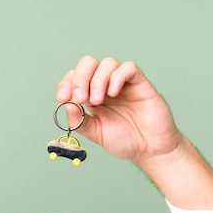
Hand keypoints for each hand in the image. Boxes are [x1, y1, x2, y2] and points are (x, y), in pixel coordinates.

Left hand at [56, 56, 182, 165]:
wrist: (150, 150)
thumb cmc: (125, 140)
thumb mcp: (96, 133)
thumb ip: (80, 121)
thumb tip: (65, 105)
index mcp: (92, 96)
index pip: (74, 77)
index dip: (66, 84)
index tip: (62, 97)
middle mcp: (106, 86)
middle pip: (88, 63)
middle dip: (80, 78)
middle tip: (80, 98)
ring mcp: (123, 83)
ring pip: (107, 63)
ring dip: (97, 80)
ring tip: (97, 101)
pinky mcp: (140, 83)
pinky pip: (129, 68)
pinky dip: (117, 77)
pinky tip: (113, 93)